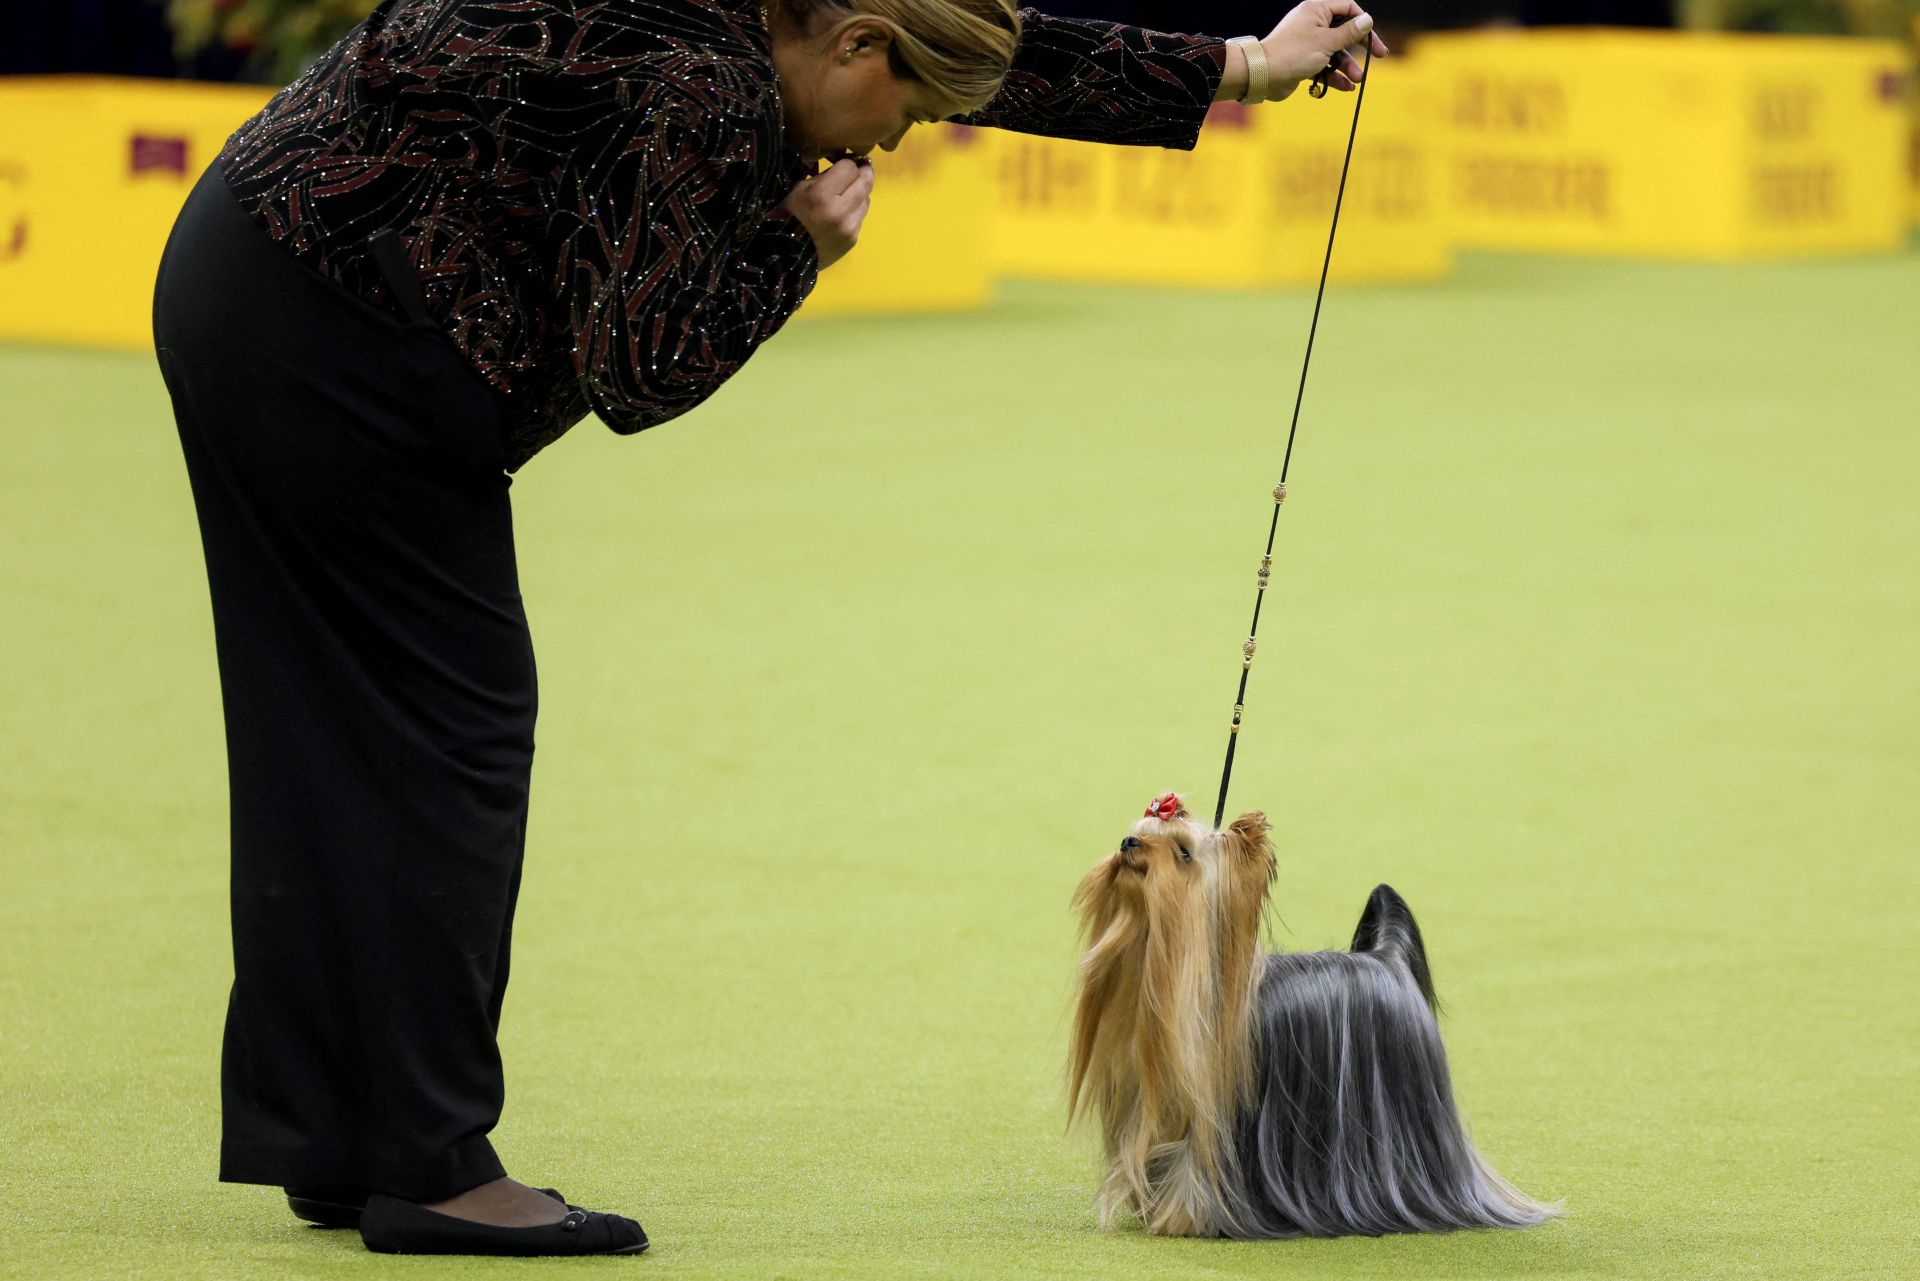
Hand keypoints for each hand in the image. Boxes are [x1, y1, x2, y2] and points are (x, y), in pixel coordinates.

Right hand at [782, 157, 873, 269]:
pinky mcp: (853, 239)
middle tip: (862, 166)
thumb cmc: (790, 216)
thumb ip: (825, 177)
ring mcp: (849, 227)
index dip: (848, 162)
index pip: (849, 168)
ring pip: (867, 199)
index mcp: (822, 195)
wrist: (788, 255)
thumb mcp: (800, 188)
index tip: (845, 162)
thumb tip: (846, 168)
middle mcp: (840, 211)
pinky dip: (856, 209)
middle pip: (865, 182)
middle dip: (865, 171)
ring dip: (861, 191)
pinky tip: (845, 211)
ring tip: (851, 191)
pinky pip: (861, 217)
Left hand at [1261, 2, 1388, 100]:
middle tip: (1379, 58)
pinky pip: (1323, 66)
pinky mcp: (1302, 61)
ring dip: (1347, 66)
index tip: (1375, 39)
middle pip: (1344, 32)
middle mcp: (1312, 23)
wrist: (1262, 76)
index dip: (1364, 23)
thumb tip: (1367, 20)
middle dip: (1359, 48)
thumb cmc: (1293, 54)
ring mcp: (1307, 43)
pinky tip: (1346, 87)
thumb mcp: (1327, 42)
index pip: (1348, 9)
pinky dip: (1334, 76)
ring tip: (1356, 81)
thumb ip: (1350, 33)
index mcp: (1317, 10)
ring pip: (1334, 52)